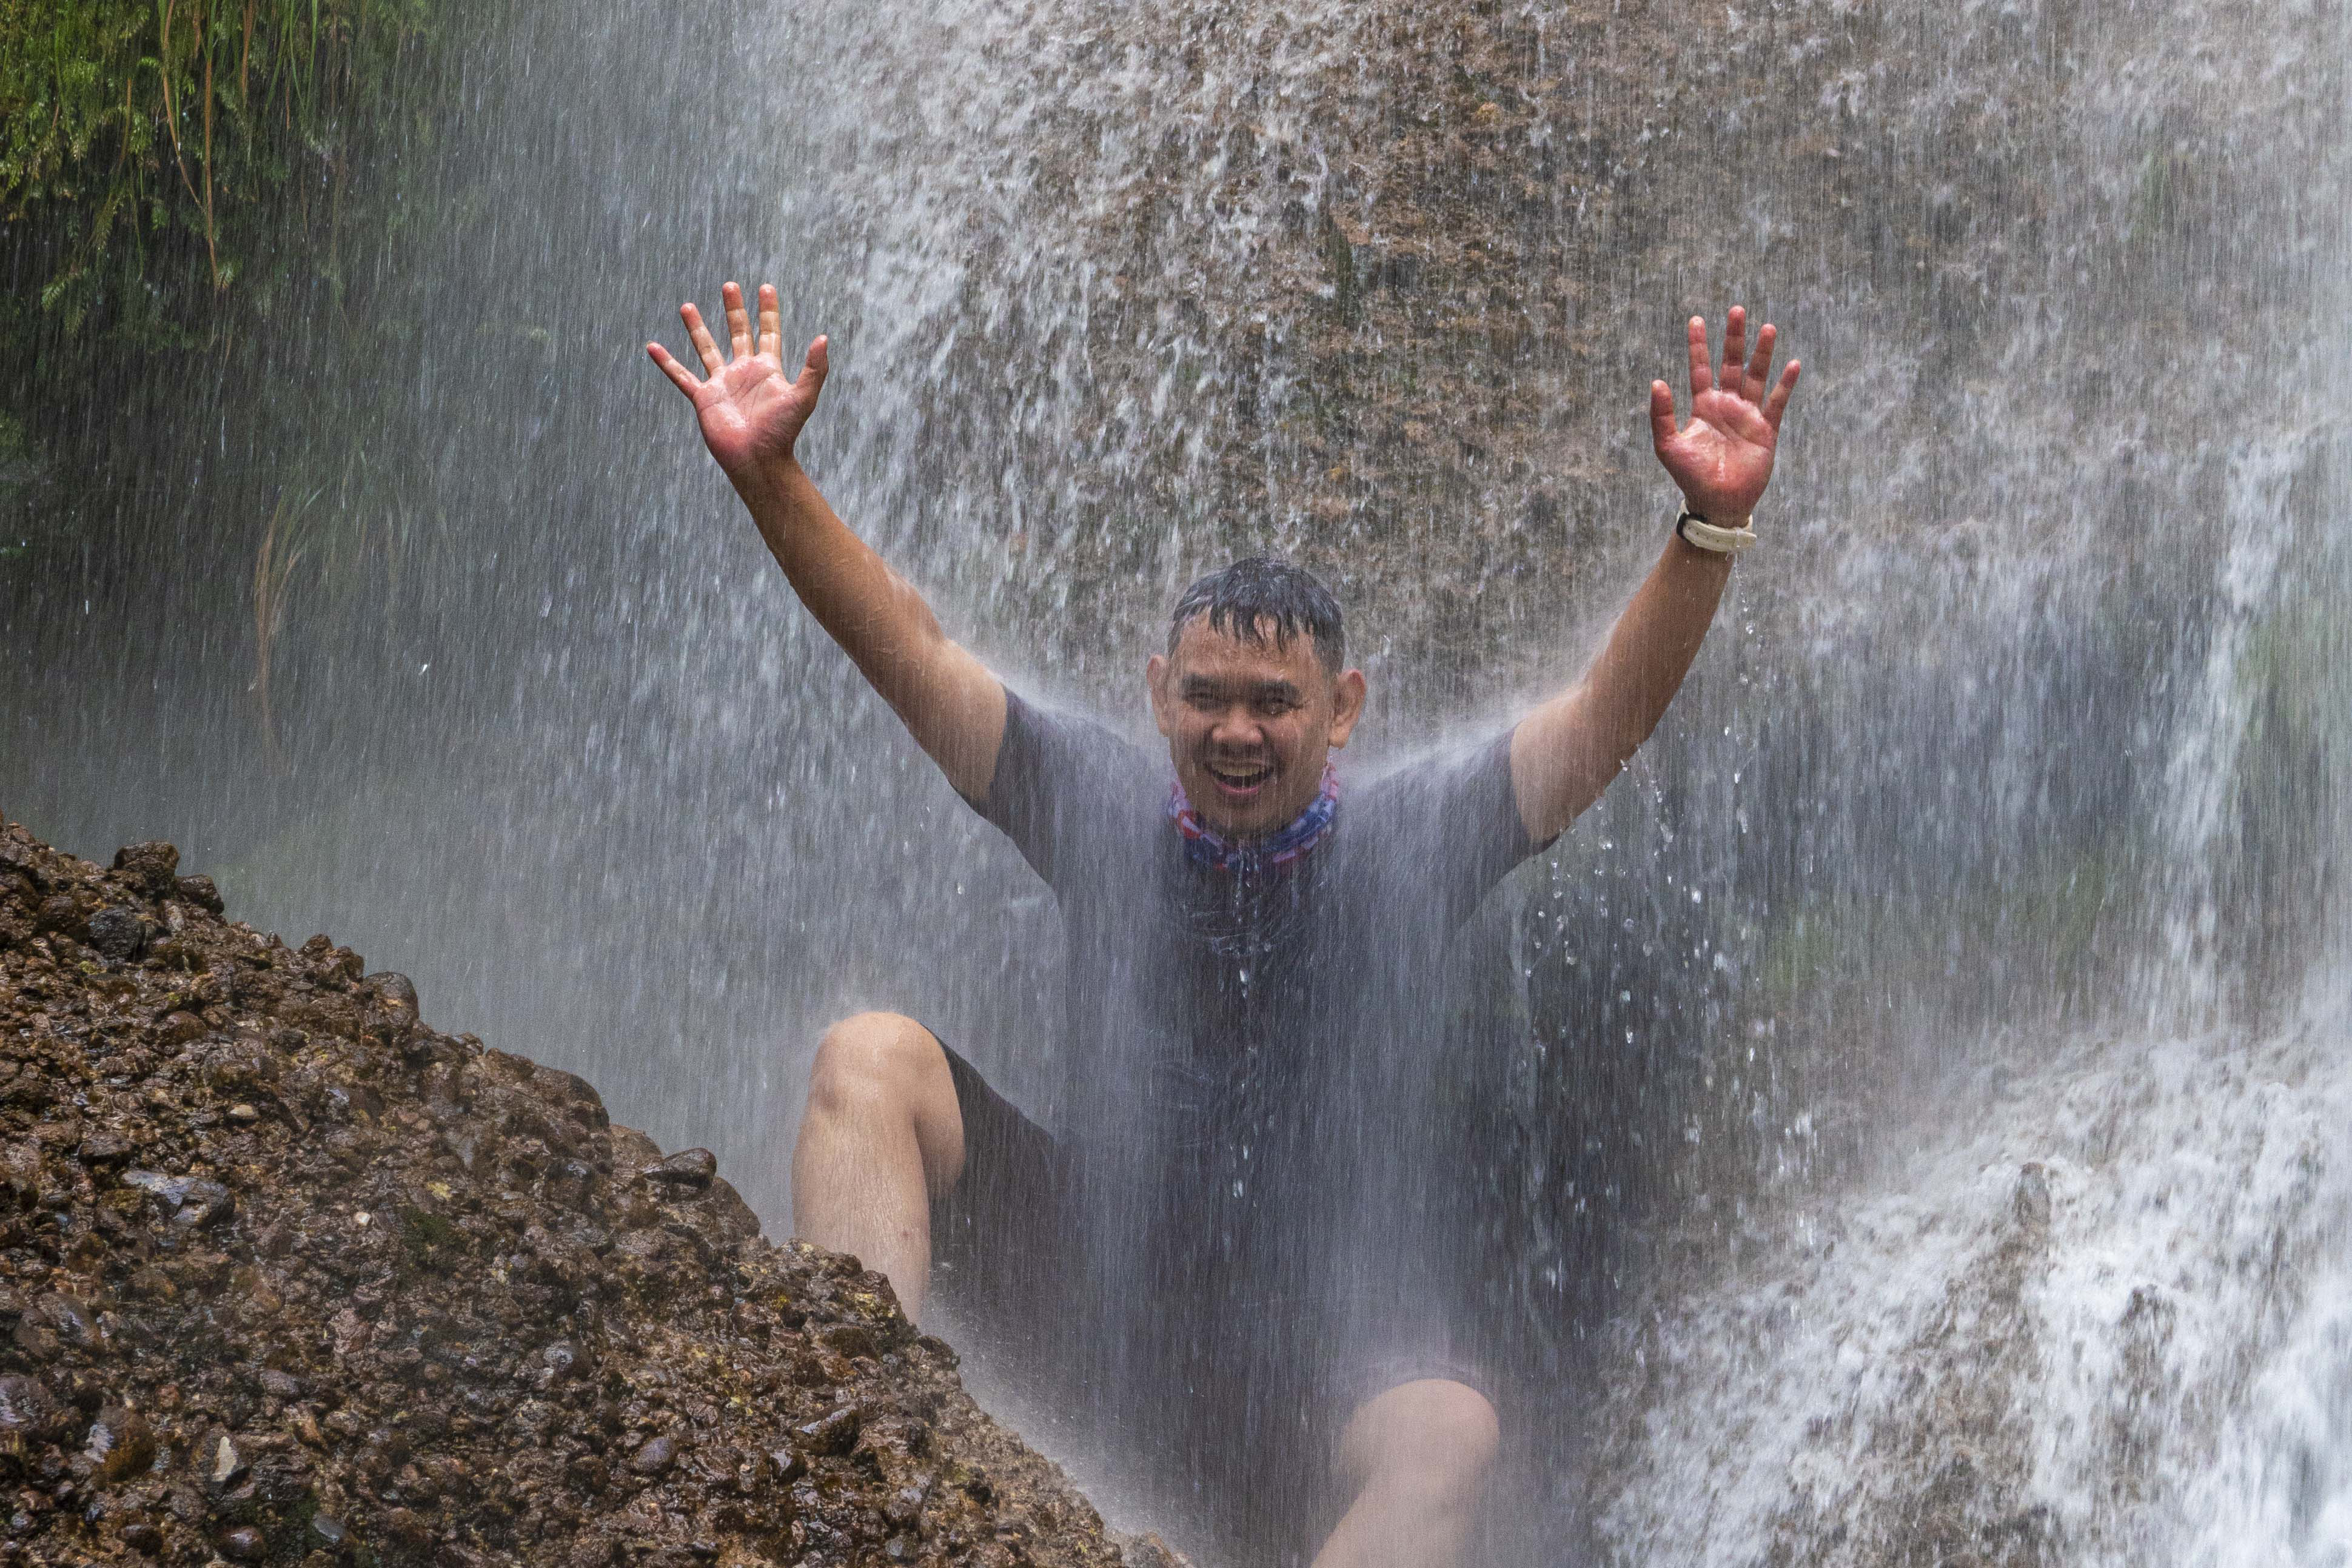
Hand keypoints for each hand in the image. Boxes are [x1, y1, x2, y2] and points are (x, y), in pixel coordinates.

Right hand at [647, 282, 827, 481]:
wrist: (758, 459)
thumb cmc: (782, 432)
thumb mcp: (803, 397)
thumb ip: (815, 368)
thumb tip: (824, 337)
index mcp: (767, 369)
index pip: (768, 332)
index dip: (768, 311)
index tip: (765, 287)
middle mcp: (744, 372)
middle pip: (738, 332)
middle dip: (734, 309)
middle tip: (729, 286)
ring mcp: (722, 384)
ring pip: (707, 348)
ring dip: (697, 328)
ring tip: (688, 306)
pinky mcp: (703, 398)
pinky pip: (681, 376)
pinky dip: (666, 363)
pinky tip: (652, 347)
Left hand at [1648, 307, 1798, 524]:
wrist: (1717, 503)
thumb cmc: (1690, 477)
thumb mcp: (1668, 446)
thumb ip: (1661, 415)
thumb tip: (1657, 381)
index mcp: (1703, 406)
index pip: (1700, 368)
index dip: (1698, 345)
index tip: (1696, 319)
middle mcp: (1726, 406)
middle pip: (1732, 364)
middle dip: (1734, 338)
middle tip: (1737, 310)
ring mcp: (1747, 416)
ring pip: (1756, 377)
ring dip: (1761, 353)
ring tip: (1767, 328)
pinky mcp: (1766, 429)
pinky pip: (1776, 402)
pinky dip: (1785, 384)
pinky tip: (1793, 364)